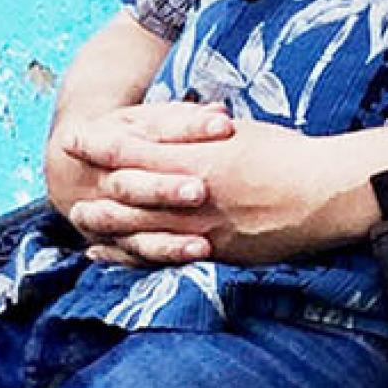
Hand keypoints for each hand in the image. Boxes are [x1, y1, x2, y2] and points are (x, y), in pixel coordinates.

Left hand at [63, 117, 376, 268]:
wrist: (322, 192)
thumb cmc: (285, 153)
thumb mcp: (236, 131)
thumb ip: (198, 135)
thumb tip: (174, 129)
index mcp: (195, 157)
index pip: (133, 149)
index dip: (99, 144)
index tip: (75, 137)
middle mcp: (191, 195)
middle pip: (128, 192)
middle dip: (94, 187)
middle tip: (66, 184)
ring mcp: (201, 228)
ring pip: (140, 229)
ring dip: (107, 225)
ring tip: (82, 221)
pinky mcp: (215, 253)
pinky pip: (165, 258)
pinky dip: (134, 255)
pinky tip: (115, 255)